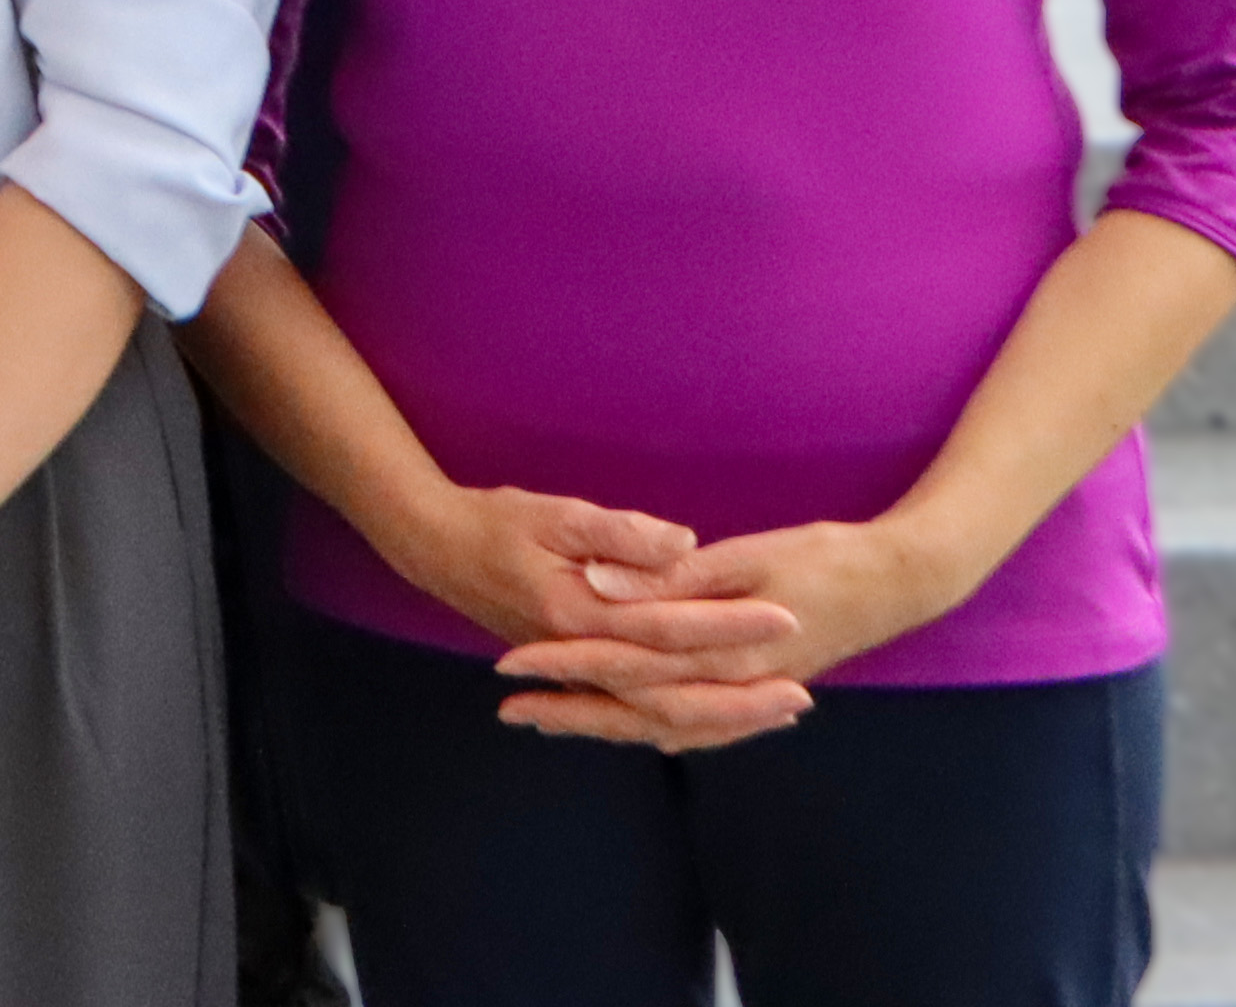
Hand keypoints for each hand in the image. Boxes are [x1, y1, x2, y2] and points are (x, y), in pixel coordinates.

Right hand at [369, 478, 810, 747]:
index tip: (789, 614)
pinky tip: (718, 721)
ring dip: (720, 717)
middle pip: (673, 693)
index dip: (732, 621)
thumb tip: (684, 545)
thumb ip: (618, 534)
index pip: (672, 627)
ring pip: (657, 716)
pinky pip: (637, 715)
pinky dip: (683, 723)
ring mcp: (579, 673)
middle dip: (742, 697)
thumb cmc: (493, 521)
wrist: (432, 547)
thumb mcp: (553, 512)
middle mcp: (583, 656)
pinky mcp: (579, 674)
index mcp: (579, 614)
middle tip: (802, 695)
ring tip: (778, 713)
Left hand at [494, 512, 972, 726]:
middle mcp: (734, 687)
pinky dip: (660, 729)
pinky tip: (636, 728)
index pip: (627, 667)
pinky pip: (701, 726)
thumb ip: (673, 578)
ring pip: (665, 726)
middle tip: (510, 710)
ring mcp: (752, 696)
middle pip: (637, 710)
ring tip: (551, 721)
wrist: (900, 582)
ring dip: (606, 725)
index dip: (566, 666)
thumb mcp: (748, 556)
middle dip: (572, 710)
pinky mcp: (764, 690)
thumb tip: (602, 587)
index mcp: (724, 653)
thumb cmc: (826, 557)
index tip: (512, 666)